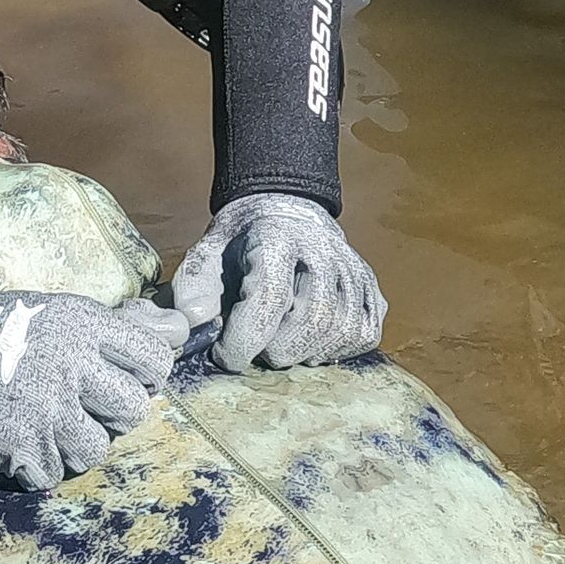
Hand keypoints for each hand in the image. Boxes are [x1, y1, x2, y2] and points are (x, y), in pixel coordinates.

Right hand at [0, 290, 187, 490]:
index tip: (124, 382)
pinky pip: (55, 472)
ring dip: (76, 446)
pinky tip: (19, 445)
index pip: (154, 359)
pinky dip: (39, 466)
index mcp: (86, 326)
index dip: (145, 376)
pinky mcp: (21, 446)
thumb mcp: (52, 312)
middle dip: (114, 416)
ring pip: (98, 449)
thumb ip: (107, 330)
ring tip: (49, 431)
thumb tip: (176, 329)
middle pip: (134, 409)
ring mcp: (48, 409)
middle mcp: (74, 367)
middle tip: (86, 412)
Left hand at [173, 192, 385, 370]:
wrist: (284, 208)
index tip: (224, 355)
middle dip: (275, 351)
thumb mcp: (208, 250)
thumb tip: (194, 322)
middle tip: (255, 344)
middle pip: (311, 322)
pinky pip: (364, 334)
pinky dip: (336, 348)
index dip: (244, 341)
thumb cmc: (243, 239)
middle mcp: (324, 250)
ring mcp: (352, 268)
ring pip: (340, 332)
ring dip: (305, 353)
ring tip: (281, 341)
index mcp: (277, 239)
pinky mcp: (371, 286)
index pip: (270, 300)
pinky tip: (311, 338)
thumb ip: (193, 286)